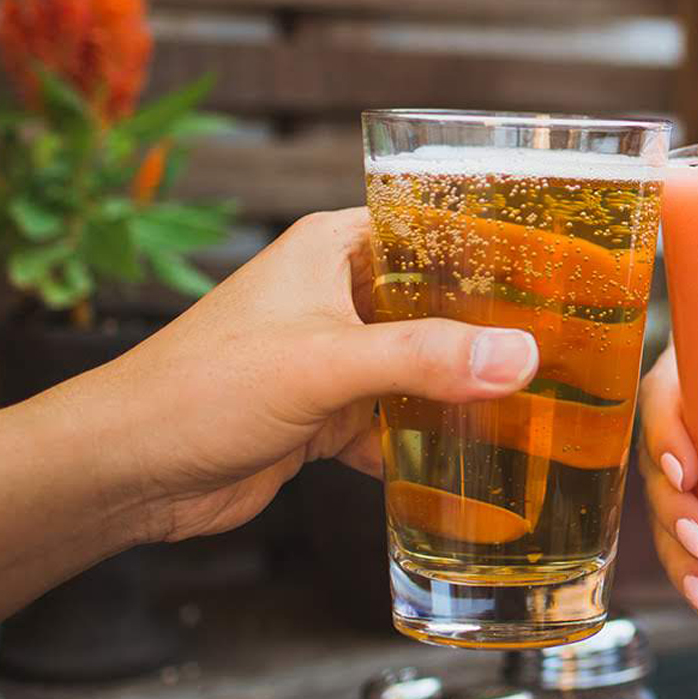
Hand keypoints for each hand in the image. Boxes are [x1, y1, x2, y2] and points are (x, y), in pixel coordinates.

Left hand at [75, 207, 538, 542]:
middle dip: (495, 328)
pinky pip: (402, 423)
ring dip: (468, 390)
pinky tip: (480, 463)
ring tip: (544, 404)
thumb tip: (517, 357)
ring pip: (425, 367)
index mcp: (332, 249)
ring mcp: (336, 358)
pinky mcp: (330, 415)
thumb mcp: (322, 364)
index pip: (432, 226)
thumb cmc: (196, 390)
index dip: (495, 244)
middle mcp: (338, 295)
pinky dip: (433, 444)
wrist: (126, 472)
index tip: (562, 269)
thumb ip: (423, 358)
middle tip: (571, 347)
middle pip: (440, 303)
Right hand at [636, 348, 697, 621]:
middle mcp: (687, 423)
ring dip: (679, 561)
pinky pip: (688, 545)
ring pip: (666, 517)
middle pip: (658, 467)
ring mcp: (693, 471)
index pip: (661, 399)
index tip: (688, 471)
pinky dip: (696, 578)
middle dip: (673, 511)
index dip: (663, 437)